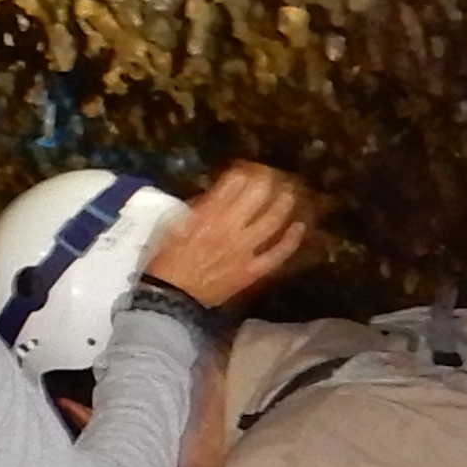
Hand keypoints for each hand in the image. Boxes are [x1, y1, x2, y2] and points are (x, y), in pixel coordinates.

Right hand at [146, 160, 314, 310]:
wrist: (171, 299)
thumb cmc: (167, 261)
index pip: (235, 181)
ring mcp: (245, 249)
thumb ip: (198, 209)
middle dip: (267, 179)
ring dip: (284, 202)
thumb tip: (215, 196)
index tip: (245, 168)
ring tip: (289, 192)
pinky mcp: (253, 269)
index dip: (244, 171)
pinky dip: (290, 239)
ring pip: (273, 219)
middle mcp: (230, 227)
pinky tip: (298, 227)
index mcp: (208, 214)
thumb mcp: (175, 225)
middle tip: (271, 174)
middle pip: (258, 193)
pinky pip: (277, 252)